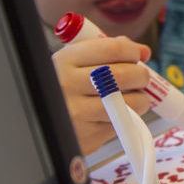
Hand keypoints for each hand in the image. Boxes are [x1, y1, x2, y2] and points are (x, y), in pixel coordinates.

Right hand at [52, 36, 154, 154]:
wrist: (39, 122)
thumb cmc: (64, 86)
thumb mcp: (75, 62)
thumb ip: (108, 50)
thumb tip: (144, 51)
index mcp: (66, 60)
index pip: (113, 49)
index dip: (133, 51)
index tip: (138, 55)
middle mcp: (68, 84)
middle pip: (125, 75)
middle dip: (141, 75)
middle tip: (140, 78)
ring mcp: (77, 112)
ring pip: (132, 102)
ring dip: (141, 99)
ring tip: (132, 97)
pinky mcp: (88, 135)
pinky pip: (123, 123)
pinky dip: (128, 118)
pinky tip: (116, 114)